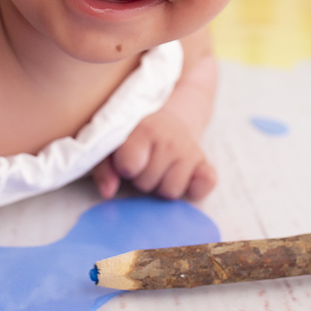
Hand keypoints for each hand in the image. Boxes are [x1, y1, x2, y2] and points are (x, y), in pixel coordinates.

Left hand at [92, 108, 216, 200]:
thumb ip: (103, 168)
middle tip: (143, 163)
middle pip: (148, 184)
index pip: (130, 167)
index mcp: (145, 130)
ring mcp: (189, 150)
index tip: (125, 158)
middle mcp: (170, 139)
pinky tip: (183, 176)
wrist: (165, 119)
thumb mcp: (111, 145)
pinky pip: (206, 184)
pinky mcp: (204, 162)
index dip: (124, 168)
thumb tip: (107, 192)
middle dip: (141, 179)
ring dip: (161, 185)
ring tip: (158, 168)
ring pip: (171, 192)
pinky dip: (195, 188)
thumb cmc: (133, 136)